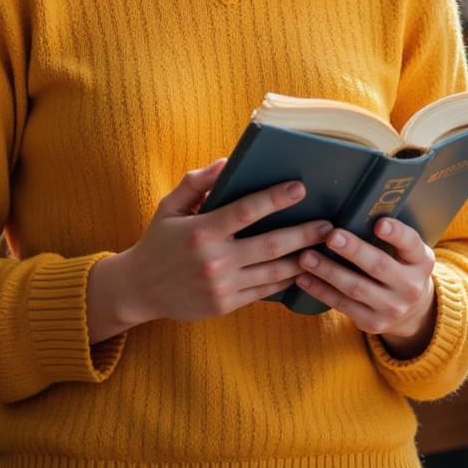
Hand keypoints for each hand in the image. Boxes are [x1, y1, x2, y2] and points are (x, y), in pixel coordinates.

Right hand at [86, 159, 334, 341]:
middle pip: (270, 245)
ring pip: (273, 272)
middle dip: (304, 234)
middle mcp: (214, 261)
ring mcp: (222, 287)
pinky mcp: (226, 305)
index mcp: (201, 231)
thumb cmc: (158, 242)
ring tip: (325, 249)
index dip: (275, 198)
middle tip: (328, 224)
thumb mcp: (169, 207)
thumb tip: (225, 162)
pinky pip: (263, 292)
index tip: (300, 187)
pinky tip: (302, 270)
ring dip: (302, 260)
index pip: (246, 211)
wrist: (139, 290)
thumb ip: (196, 183)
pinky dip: (285, 281)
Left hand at [294, 216, 436, 358]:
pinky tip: (303, 278)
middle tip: (331, 236)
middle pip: (379, 265)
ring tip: (306, 256)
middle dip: (353, 250)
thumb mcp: (405, 252)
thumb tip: (351, 209)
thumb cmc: (399, 267)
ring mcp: (393, 307)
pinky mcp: (373, 322)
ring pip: (356, 287)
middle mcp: (410, 286)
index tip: (379, 223)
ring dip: (328, 271)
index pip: (411, 243)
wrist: (411, 312)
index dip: (396, 233)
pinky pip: (343, 305)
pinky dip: (320, 291)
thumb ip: (388, 235)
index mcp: (421, 260)